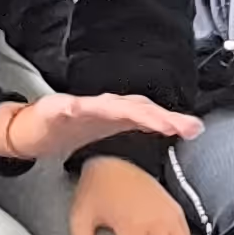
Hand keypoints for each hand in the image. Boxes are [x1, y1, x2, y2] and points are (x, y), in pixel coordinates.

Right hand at [0, 91, 203, 164]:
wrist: (40, 128)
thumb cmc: (80, 126)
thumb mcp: (117, 128)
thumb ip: (147, 126)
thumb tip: (184, 128)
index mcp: (119, 112)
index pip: (150, 113)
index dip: (171, 119)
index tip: (193, 129)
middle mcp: (104, 105)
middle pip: (134, 107)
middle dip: (156, 116)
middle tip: (175, 126)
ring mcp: (81, 106)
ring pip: (105, 106)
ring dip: (123, 110)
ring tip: (142, 118)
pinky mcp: (56, 110)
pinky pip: (65, 108)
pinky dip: (71, 108)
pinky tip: (75, 109)